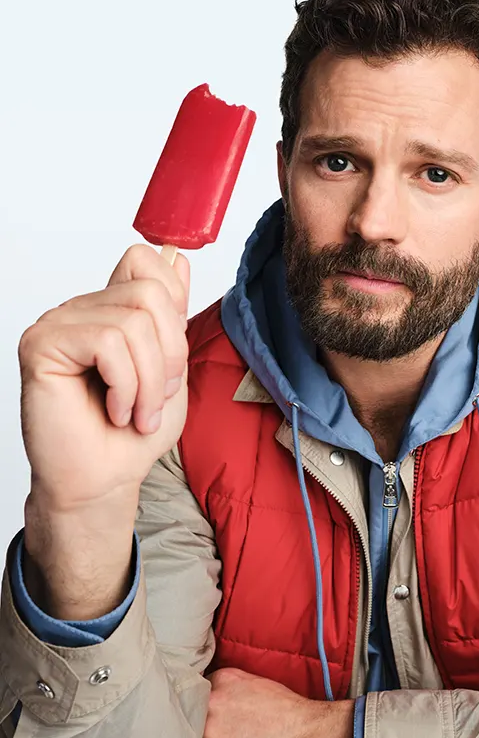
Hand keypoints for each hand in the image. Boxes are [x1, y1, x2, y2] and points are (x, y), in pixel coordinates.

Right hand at [18, 244, 189, 617]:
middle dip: (169, 354)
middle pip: (150, 292)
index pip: (147, 261)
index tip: (170, 358)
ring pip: (133, 321)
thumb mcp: (171, 368)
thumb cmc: (133, 433)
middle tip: (157, 395)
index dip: (173, 303)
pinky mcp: (42, 345)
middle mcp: (83, 310)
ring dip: (148, 380)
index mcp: (113, 310)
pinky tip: (115, 410)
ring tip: (137, 411)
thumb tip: (177, 258)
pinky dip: (125, 385)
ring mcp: (59, 324)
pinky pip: (106, 342)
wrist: (104, 479)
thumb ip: (172, 315)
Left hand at [189, 668, 354, 737]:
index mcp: (223, 679)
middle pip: (181, 716)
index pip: (191, 693)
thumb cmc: (295, 719)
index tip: (196, 718)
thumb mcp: (259, 686)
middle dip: (187, 728)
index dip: (192, 709)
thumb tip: (212, 703)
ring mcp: (206, 733)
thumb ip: (229, 690)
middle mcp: (210, 702)